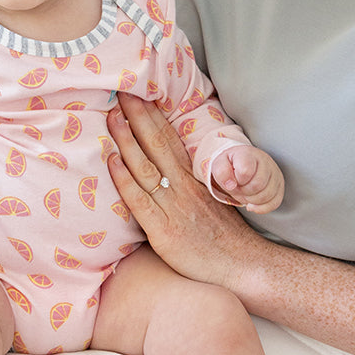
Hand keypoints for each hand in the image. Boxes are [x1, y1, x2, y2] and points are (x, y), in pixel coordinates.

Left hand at [106, 92, 266, 289]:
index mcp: (194, 177)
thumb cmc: (223, 235)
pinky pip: (140, 200)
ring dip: (126, 139)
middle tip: (121, 89)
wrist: (243, 266)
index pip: (169, 138)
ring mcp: (173, 207)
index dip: (152, 115)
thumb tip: (164, 164)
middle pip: (156, 143)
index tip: (138, 92)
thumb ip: (189, 181)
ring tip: (111, 115)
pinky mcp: (163, 230)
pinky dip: (125, 179)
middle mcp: (183, 186)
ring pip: (145, 166)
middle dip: (137, 115)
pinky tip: (112, 161)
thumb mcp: (211, 198)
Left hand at [211, 146, 284, 212]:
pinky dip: (261, 208)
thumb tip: (231, 185)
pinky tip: (252, 204)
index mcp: (249, 154)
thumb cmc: (231, 164)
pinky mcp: (279, 185)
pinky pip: (275, 202)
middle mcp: (265, 162)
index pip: (246, 171)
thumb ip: (221, 172)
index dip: (237, 181)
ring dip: (252, 200)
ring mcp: (275, 173)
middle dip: (244, 191)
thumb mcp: (219, 164)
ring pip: (267, 195)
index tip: (233, 179)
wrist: (242, 161)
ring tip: (245, 193)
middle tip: (238, 187)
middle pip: (257, 185)